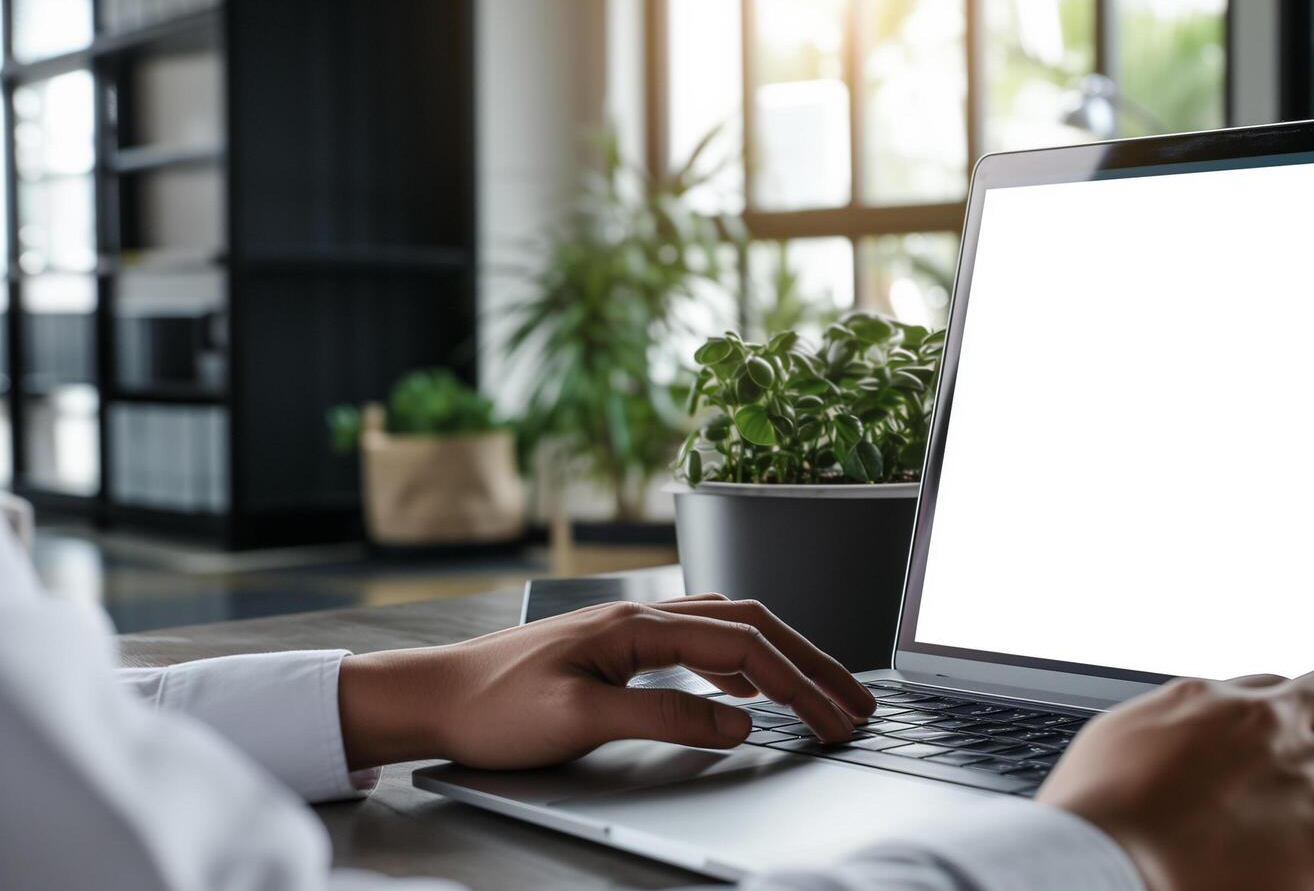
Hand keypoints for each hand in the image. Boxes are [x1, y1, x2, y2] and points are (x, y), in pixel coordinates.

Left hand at [336, 594, 875, 769]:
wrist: (432, 695)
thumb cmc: (490, 706)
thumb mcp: (578, 720)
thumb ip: (664, 718)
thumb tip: (740, 722)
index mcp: (639, 624)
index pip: (746, 646)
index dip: (800, 683)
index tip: (835, 718)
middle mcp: (644, 616)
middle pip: (754, 626)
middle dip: (813, 664)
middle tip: (857, 703)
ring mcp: (635, 629)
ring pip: (735, 631)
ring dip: (785, 661)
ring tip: (823, 694)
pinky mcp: (623, 648)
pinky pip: (706, 644)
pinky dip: (745, 664)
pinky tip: (751, 689)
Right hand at [1039, 666, 1313, 890]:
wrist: (1103, 868)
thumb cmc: (1091, 827)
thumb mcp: (1107, 751)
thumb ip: (1151, 740)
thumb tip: (1160, 751)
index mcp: (1202, 701)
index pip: (1268, 687)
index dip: (1288, 713)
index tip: (1292, 740)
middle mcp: (1261, 720)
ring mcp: (1304, 765)